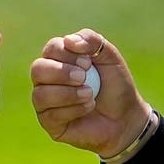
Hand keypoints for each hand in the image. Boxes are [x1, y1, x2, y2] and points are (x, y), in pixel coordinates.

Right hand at [29, 28, 150, 157]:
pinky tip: (88, 107)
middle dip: (61, 73)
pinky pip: (50, 115)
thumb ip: (91, 40)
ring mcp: (45, 102)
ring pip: (40, 94)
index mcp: (59, 59)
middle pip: (37, 69)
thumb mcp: (110, 56)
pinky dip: (72, 110)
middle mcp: (47, 79)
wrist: (126, 116)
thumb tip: (68, 40)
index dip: (66, 54)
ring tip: (89, 95)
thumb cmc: (115, 85)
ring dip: (67, 94)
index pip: (51, 49)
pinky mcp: (49, 123)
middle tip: (83, 77)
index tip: (88, 63)